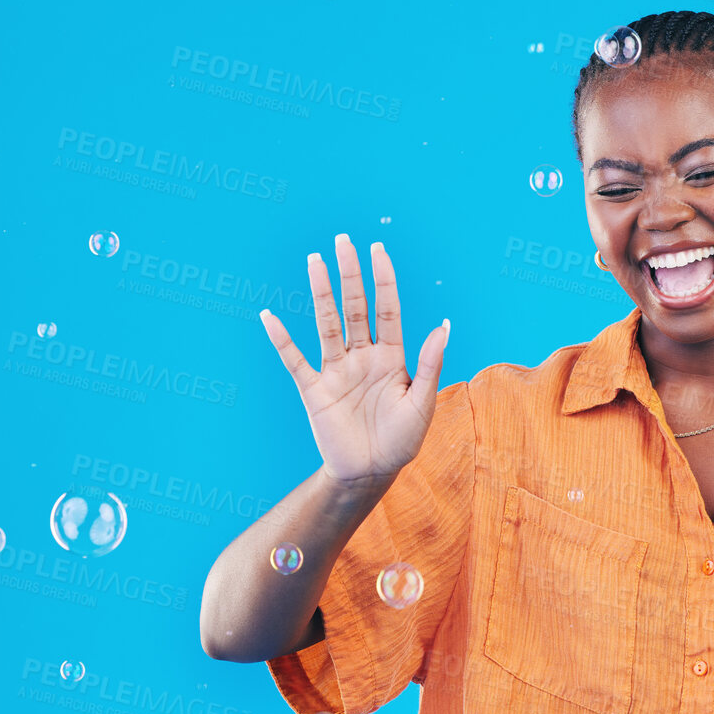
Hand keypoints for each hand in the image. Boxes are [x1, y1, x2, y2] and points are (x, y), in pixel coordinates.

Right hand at [260, 234, 450, 486]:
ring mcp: (337, 370)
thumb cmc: (401, 440)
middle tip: (343, 240)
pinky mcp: (315, 390)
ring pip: (327, 324)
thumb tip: (444, 325)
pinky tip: (269, 317)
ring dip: (321, 293)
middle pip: (354, 307)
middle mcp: (362, 356)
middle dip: (350, 274)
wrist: (371, 473)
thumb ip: (430, 364)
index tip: (378, 248)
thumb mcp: (422, 403)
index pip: (387, 309)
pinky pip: (295, 360)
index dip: (383, 280)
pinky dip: (282, 340)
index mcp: (391, 357)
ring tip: (314, 261)